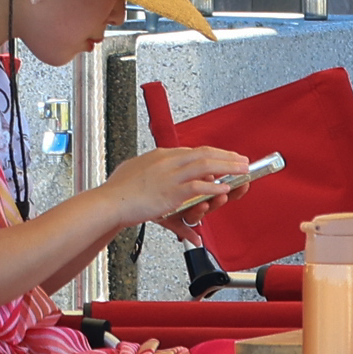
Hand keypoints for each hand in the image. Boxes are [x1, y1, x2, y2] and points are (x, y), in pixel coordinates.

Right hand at [116, 143, 254, 224]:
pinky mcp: (172, 190)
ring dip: (227, 167)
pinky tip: (224, 188)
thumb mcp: (136, 176)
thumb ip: (153, 182)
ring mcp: (171, 174)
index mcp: (160, 155)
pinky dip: (214, 186)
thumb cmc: (119, 192)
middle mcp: (168, 160)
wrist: (110, 202)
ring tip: (242, 170)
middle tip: (241, 159)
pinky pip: (199, 185)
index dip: (211, 153)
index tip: (223, 157)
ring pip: (206, 165)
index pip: (192, 151)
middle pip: (204, 153)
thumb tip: (160, 190)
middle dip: (226, 156)